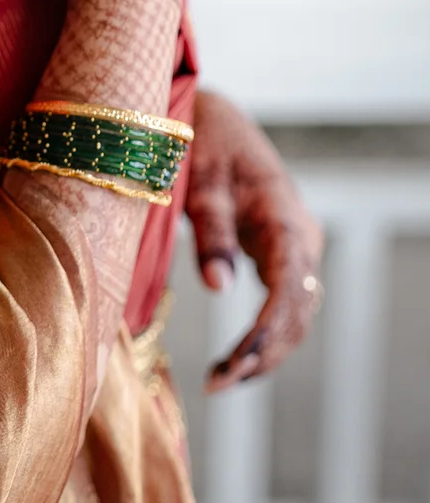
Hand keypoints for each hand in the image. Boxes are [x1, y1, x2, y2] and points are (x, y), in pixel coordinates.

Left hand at [187, 89, 325, 391]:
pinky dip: (265, 336)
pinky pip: (284, 305)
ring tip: (223, 380)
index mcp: (285, 218)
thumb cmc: (204, 142)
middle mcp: (302, 238)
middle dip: (263, 354)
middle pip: (298, 313)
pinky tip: (237, 360)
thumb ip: (211, 231)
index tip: (233, 365)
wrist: (214, 119)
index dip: (264, 334)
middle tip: (219, 383)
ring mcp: (296, 248)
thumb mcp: (201, 181)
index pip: (288, 291)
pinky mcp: (282, 255)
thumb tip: (219, 287)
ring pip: (295, 315)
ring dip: (266, 352)